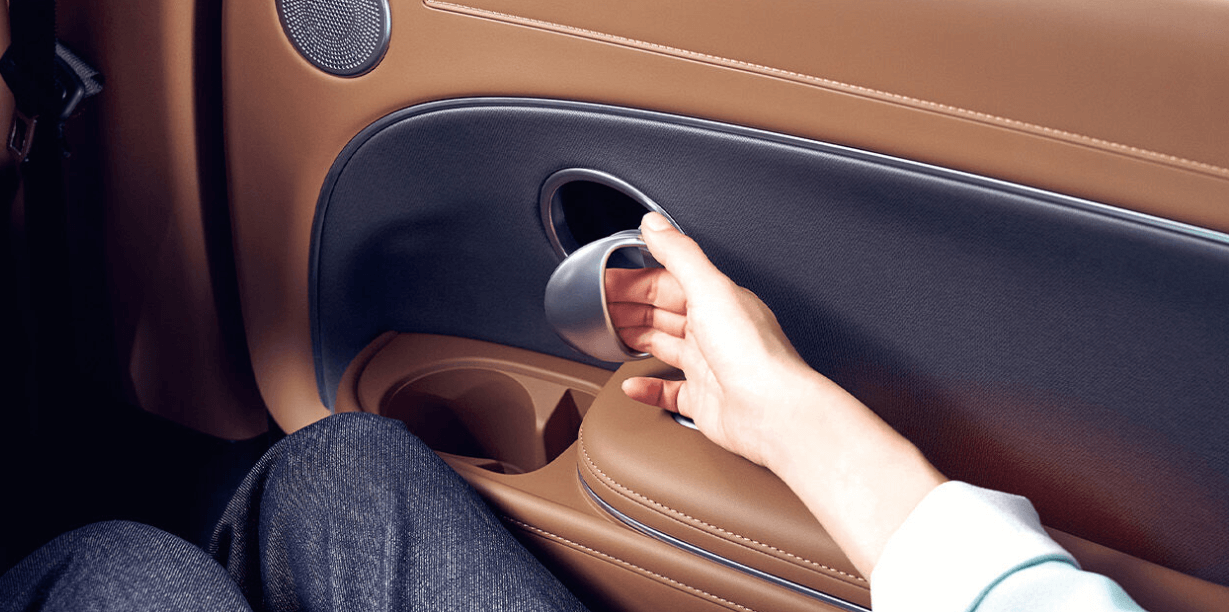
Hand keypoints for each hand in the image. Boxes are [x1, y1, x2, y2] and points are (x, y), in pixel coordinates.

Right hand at [605, 212, 839, 468]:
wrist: (772, 412)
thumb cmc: (752, 353)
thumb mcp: (710, 289)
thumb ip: (680, 254)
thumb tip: (655, 223)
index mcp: (718, 300)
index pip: (667, 283)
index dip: (633, 282)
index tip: (603, 282)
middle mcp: (715, 331)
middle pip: (663, 313)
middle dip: (629, 308)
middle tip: (595, 308)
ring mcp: (710, 367)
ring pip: (664, 347)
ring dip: (636, 340)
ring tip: (608, 336)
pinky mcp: (705, 401)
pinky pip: (669, 391)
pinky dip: (647, 387)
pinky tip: (631, 384)